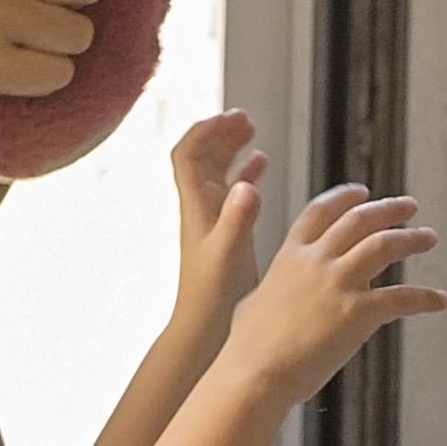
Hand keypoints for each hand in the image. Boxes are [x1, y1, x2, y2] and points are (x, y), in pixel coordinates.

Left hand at [166, 111, 267, 338]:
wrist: (202, 328)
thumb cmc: (211, 296)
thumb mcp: (228, 254)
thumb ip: (237, 218)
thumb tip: (245, 183)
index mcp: (196, 207)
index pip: (187, 154)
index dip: (204, 131)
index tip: (228, 117)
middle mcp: (200, 209)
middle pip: (202, 157)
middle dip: (220, 133)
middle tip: (245, 118)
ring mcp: (211, 221)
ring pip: (216, 172)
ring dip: (231, 149)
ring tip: (252, 130)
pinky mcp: (224, 234)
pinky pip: (230, 193)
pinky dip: (244, 174)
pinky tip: (259, 168)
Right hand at [223, 186, 442, 406]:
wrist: (255, 373)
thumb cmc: (248, 346)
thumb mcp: (251, 298)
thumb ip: (273, 286)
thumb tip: (274, 291)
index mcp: (290, 255)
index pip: (321, 211)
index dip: (344, 197)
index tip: (363, 191)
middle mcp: (316, 261)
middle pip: (359, 220)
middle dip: (387, 208)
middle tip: (409, 206)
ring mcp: (337, 284)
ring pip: (384, 245)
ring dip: (411, 238)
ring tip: (429, 237)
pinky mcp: (358, 312)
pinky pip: (402, 297)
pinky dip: (425, 298)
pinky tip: (439, 300)